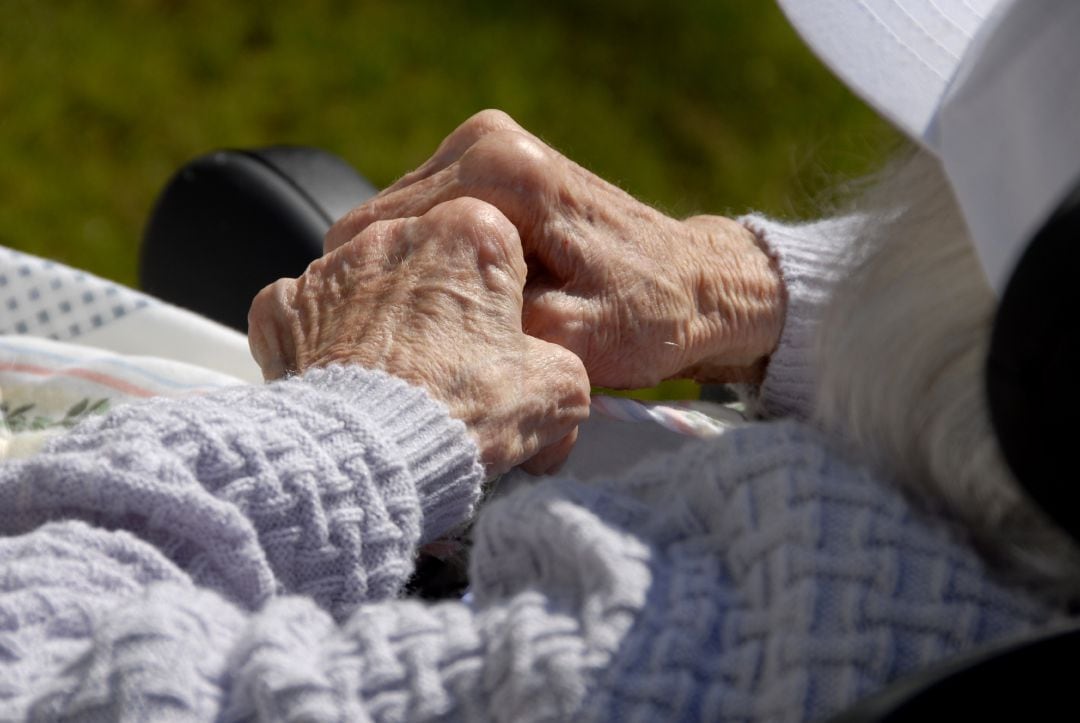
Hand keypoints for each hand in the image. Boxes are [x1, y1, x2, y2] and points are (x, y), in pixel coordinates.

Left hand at [248, 197, 589, 475]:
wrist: (372, 457)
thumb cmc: (464, 414)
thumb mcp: (557, 392)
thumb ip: (560, 365)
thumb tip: (551, 379)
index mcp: (471, 234)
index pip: (496, 246)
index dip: (502, 297)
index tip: (500, 338)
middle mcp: (396, 234)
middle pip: (426, 259)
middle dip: (439, 301)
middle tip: (450, 364)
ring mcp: (332, 267)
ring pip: (365, 282)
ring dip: (381, 318)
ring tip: (397, 380)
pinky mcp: (283, 307)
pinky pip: (305, 313)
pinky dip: (321, 341)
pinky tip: (343, 379)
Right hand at [326, 110, 784, 387]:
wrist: (694, 287)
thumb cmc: (644, 318)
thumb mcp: (567, 341)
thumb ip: (486, 324)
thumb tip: (412, 328)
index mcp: (503, 172)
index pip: (386, 231)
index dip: (379, 295)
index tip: (391, 345)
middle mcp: (488, 141)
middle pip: (385, 221)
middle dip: (394, 281)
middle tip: (420, 341)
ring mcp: (488, 146)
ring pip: (401, 222)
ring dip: (411, 272)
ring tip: (444, 323)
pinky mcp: (491, 165)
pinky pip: (427, 219)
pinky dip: (430, 261)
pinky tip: (455, 301)